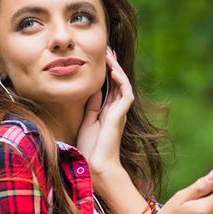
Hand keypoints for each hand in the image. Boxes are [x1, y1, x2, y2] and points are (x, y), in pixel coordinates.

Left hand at [76, 47, 134, 183]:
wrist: (95, 163)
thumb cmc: (89, 147)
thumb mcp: (87, 121)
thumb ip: (92, 106)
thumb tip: (94, 90)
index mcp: (107, 111)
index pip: (108, 87)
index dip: (106, 72)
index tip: (100, 59)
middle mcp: (115, 109)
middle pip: (117, 82)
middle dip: (113, 65)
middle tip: (107, 50)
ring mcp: (120, 111)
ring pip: (122, 84)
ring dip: (117, 69)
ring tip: (110, 55)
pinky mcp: (121, 114)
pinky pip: (125, 93)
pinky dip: (120, 80)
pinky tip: (113, 70)